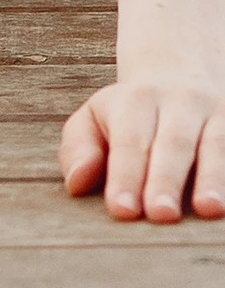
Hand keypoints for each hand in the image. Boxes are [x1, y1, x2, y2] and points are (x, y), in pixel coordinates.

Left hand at [60, 81, 224, 221]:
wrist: (179, 72)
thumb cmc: (128, 114)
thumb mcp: (94, 118)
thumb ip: (79, 150)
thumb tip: (77, 183)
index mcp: (135, 100)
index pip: (129, 141)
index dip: (125, 175)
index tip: (122, 209)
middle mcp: (178, 103)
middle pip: (172, 143)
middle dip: (165, 179)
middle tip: (160, 215)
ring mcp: (216, 113)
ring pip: (215, 145)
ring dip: (212, 178)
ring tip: (209, 210)